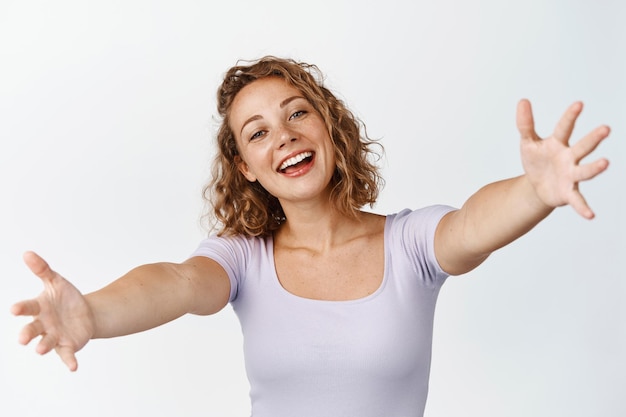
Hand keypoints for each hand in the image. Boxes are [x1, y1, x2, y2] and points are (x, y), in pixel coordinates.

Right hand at [11, 252, 95, 370]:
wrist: (86, 313)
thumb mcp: (56, 281)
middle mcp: (43, 324)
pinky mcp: (67, 345)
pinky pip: (67, 355)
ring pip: (46, 343)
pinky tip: (73, 367)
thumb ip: (42, 270)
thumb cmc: (65, 298)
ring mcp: (54, 336)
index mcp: (39, 308)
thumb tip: (27, 253)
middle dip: (27, 334)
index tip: (14, 309)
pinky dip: (69, 361)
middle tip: (22, 339)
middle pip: (32, 329)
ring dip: (43, 346)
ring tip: (39, 350)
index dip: (22, 308)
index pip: (28, 308)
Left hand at [517, 99, 609, 218]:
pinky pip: (578, 200)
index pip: (564, 128)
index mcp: (558, 144)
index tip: (578, 104)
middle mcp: (570, 158)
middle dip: (593, 139)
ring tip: (605, 163)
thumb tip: (522, 100)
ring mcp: (571, 175)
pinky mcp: (569, 192)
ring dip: (595, 167)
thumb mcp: (527, 142)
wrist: (536, 186)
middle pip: (582, 147)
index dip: (570, 117)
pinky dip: (584, 207)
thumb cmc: (536, 160)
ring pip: (585, 171)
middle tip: (605, 129)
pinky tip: (590, 215)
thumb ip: (525, 124)